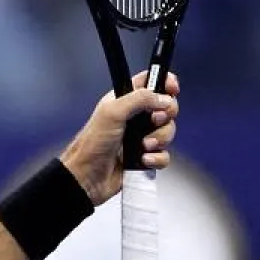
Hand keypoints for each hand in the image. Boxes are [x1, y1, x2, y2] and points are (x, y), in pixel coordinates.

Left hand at [60, 71, 179, 205]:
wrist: (86, 177)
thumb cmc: (92, 144)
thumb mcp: (112, 112)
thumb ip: (139, 99)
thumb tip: (164, 98)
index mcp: (124, 101)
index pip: (150, 83)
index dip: (165, 83)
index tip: (172, 89)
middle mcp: (134, 118)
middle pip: (166, 108)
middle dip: (165, 115)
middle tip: (153, 121)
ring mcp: (140, 138)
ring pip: (167, 132)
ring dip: (159, 139)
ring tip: (143, 146)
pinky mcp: (144, 157)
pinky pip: (164, 155)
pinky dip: (157, 158)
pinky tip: (143, 160)